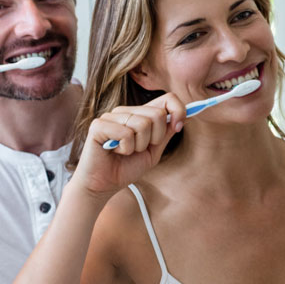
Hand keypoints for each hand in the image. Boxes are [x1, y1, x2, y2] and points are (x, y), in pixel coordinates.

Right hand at [70, 93, 185, 197]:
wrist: (103, 185)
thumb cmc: (126, 168)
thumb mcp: (154, 151)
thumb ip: (166, 133)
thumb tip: (186, 116)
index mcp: (140, 114)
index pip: (167, 98)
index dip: (179, 111)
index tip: (178, 127)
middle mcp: (125, 111)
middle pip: (158, 114)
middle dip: (155, 138)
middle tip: (139, 149)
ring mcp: (111, 116)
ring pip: (142, 124)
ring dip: (138, 146)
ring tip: (125, 152)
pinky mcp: (99, 125)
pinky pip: (125, 133)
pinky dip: (125, 149)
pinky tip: (115, 152)